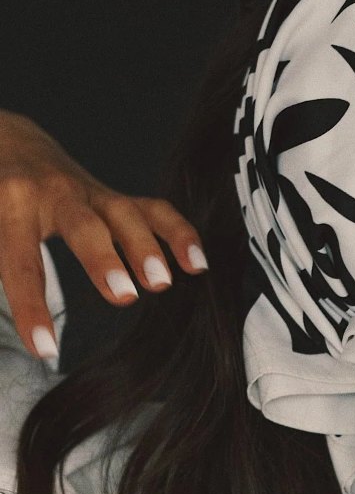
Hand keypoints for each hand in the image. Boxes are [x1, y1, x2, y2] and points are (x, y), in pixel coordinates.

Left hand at [0, 110, 207, 358]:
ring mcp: (92, 194)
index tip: (44, 348)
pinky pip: (154, 211)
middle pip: (83, 227)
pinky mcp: (117, 198)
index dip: (32, 308)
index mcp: (10, 204)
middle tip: (123, 297)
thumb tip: (19, 322)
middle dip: (103, 261)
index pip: (22, 264)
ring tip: (161, 284)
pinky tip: (197, 265)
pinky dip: (179, 234)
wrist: (12, 145)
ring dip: (146, 248)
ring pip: (125, 215)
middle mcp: (55, 194)